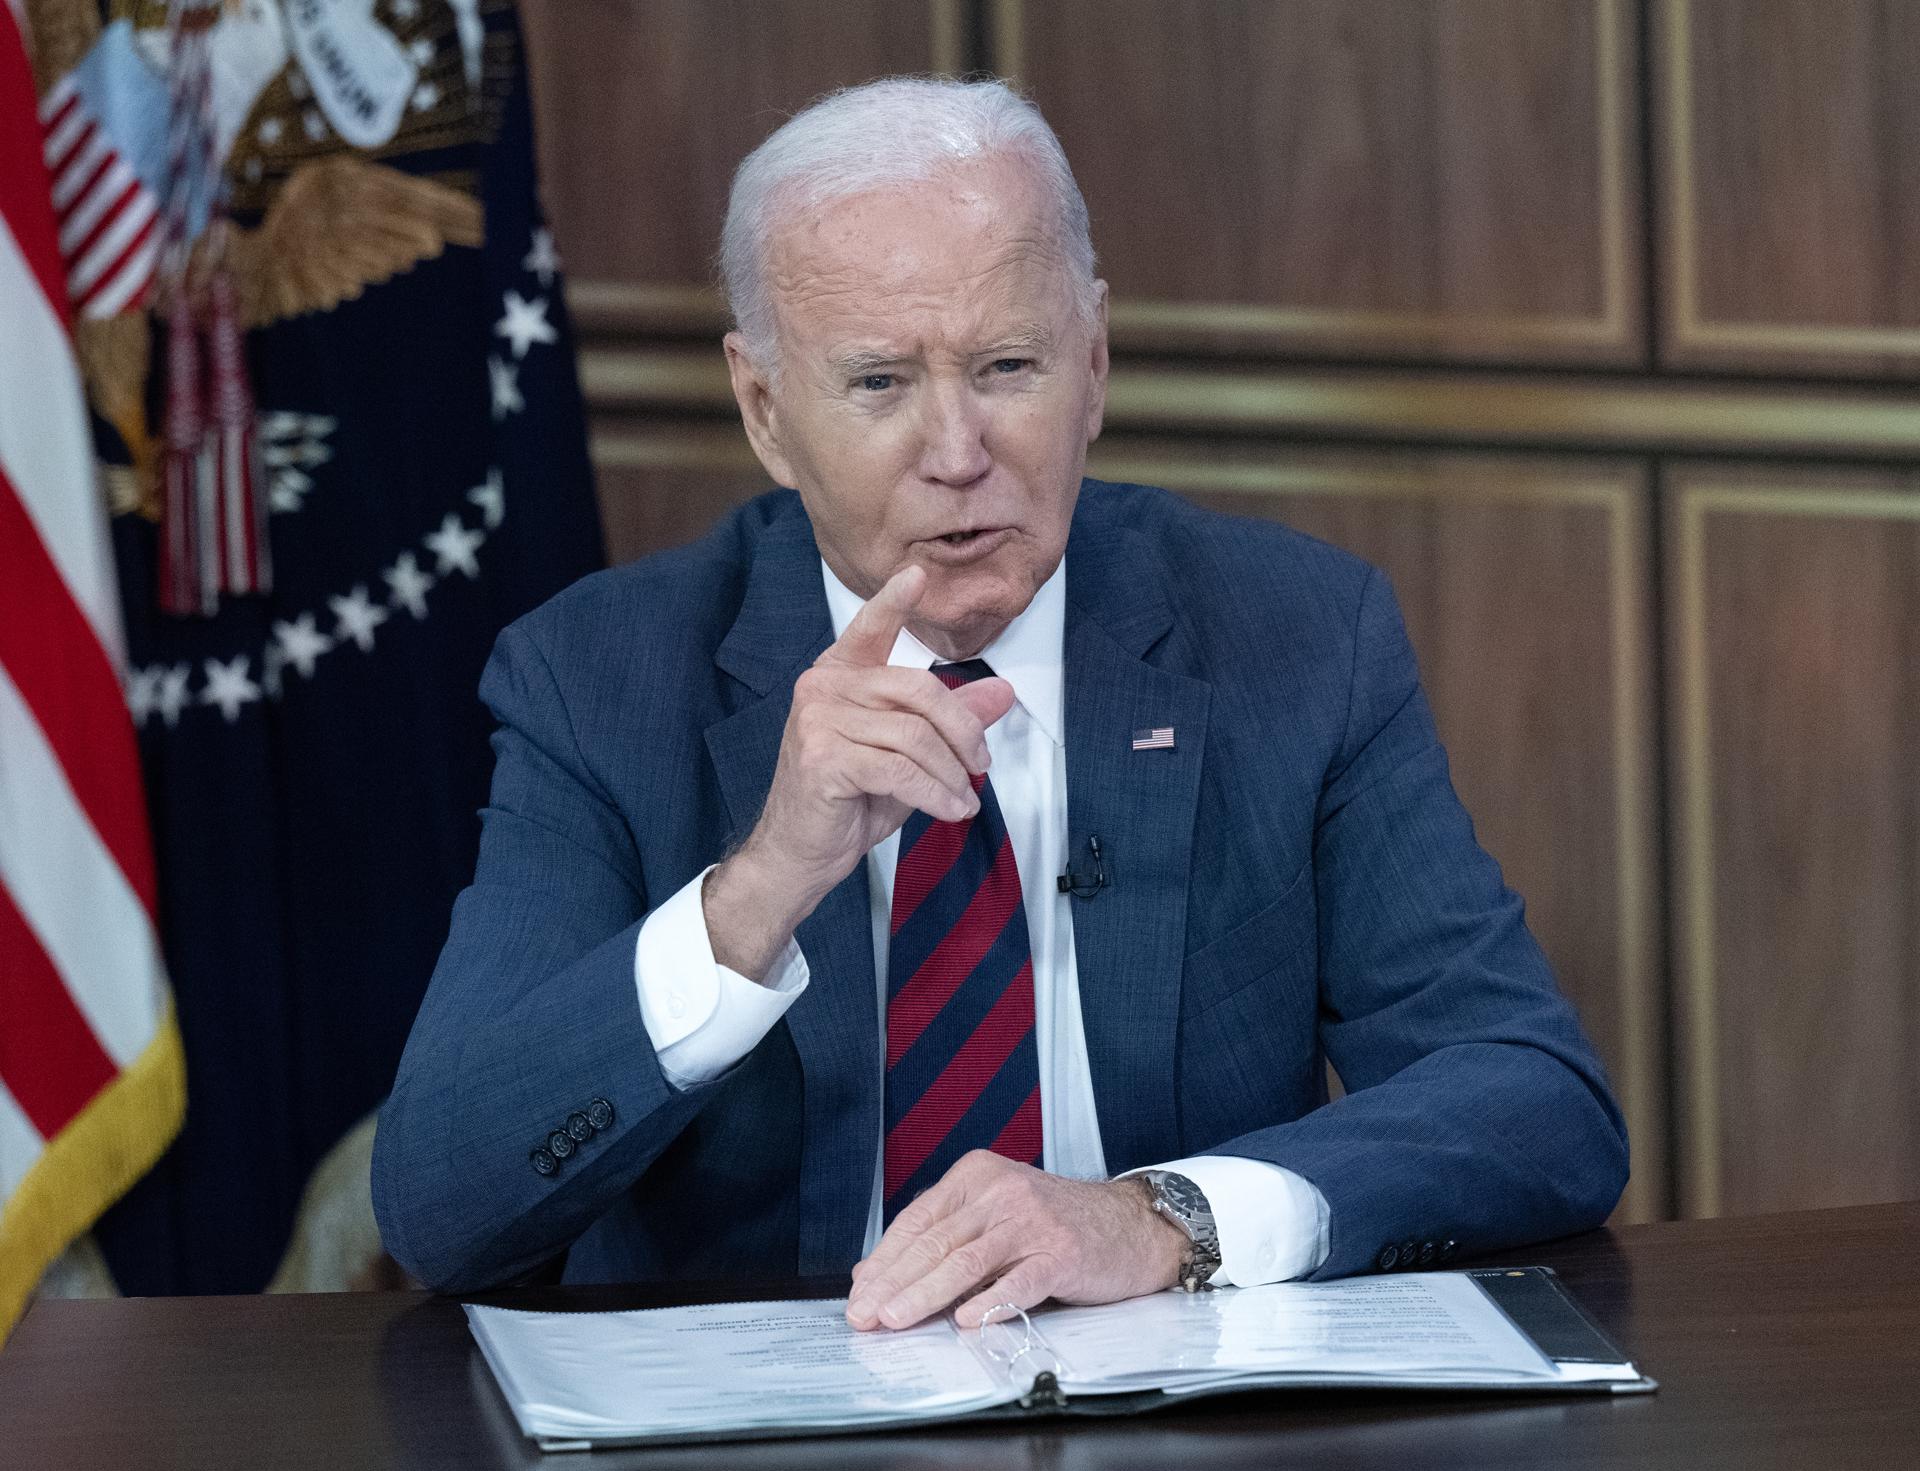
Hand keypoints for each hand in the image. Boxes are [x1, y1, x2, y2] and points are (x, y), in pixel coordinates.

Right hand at [704, 565, 1016, 978]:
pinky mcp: (824, 758)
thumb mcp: (910, 755)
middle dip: (962, 730)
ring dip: (951, 774)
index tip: (918, 574)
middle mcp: (823, 688)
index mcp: (839, 676)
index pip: (869, 628)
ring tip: (964, 799)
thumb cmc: (849, 802)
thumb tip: (1003, 693)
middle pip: (917, 689)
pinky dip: (936, 793)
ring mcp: (818, 720)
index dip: (894, 601)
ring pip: (914, 736)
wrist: (799, 855)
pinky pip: (901, 770)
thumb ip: (950, 719)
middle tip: (981, 764)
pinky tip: (950, 809)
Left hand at [845, 1152, 1189, 1331]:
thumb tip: (876, 1271)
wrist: (1129, 1224)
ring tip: (897, 1320)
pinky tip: (965, 1320)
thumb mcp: (994, 1214)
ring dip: (925, 1294)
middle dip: (894, 1283)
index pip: (918, 1220)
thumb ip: (942, 1235)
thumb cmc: (1054, 1223)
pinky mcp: (1060, 1252)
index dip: (884, 1260)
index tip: (859, 1293)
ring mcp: (1031, 1221)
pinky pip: (1019, 1281)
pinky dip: (990, 1302)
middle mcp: (1000, 1191)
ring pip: (966, 1261)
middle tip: (866, 1315)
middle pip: (935, 1241)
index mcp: (976, 1175)